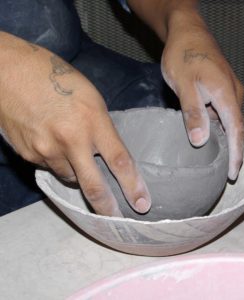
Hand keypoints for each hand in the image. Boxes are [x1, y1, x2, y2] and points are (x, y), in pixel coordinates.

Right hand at [0, 32, 150, 215]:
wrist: (9, 71)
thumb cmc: (56, 78)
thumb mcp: (91, 99)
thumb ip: (101, 128)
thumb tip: (106, 155)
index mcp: (93, 121)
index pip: (120, 160)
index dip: (133, 185)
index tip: (142, 204)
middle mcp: (71, 140)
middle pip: (93, 185)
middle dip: (106, 207)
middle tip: (115, 219)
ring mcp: (46, 149)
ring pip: (69, 177)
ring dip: (77, 173)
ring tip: (72, 151)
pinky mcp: (28, 154)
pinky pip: (49, 168)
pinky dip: (57, 162)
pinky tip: (51, 143)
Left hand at [161, 12, 243, 179]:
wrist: (186, 32)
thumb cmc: (183, 55)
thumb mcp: (184, 84)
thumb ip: (193, 112)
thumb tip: (200, 141)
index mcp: (226, 94)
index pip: (236, 130)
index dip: (235, 154)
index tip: (232, 173)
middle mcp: (232, 94)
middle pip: (236, 128)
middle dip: (232, 151)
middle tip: (224, 173)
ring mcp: (227, 91)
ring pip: (228, 121)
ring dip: (224, 140)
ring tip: (217, 161)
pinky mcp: (220, 89)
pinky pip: (222, 113)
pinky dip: (217, 128)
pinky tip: (209, 137)